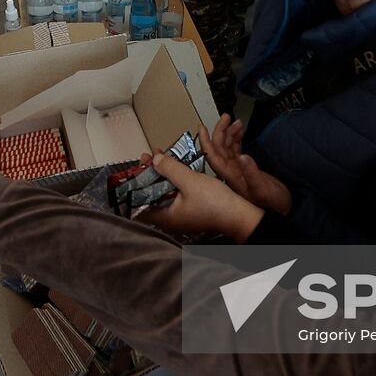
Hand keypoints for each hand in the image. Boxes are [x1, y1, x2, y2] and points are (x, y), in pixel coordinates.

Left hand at [135, 150, 263, 240]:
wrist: (240, 215)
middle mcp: (169, 218)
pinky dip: (173, 180)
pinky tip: (176, 167)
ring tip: (159, 157)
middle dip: (148, 175)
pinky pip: (176, 193)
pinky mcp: (190, 209)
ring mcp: (180, 214)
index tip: (137, 167)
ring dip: (161, 175)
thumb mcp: (190, 181)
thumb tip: (154, 160)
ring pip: (163, 193)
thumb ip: (170, 169)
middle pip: (150, 195)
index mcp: (164, 216)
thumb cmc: (215, 203)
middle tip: (148, 158)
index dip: (135, 185)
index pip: (138, 204)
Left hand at [201, 115, 291, 214]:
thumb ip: (252, 174)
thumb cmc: (272, 204)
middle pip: (219, 148)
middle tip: (226, 117)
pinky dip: (237, 139)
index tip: (202, 128)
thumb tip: (242, 156)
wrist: (282, 210)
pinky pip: (236, 150)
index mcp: (230, 177)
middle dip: (220, 131)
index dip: (206, 142)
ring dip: (229, 133)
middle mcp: (230, 173)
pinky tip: (240, 131)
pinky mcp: (244, 169)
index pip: (212, 156)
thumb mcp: (262, 189)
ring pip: (227, 147)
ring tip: (237, 122)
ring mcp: (237, 170)